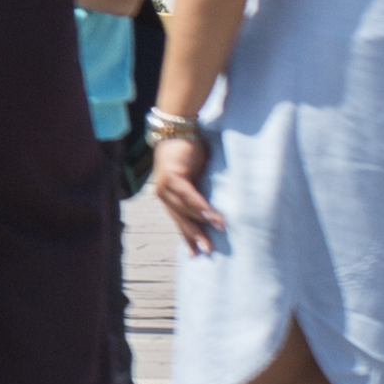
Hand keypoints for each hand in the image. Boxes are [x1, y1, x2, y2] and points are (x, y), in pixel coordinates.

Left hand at [147, 128, 218, 254]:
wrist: (178, 129)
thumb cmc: (188, 153)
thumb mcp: (194, 178)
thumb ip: (198, 193)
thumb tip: (213, 212)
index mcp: (168, 195)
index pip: (178, 220)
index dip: (187, 237)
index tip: (195, 254)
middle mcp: (163, 193)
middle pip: (180, 219)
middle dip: (195, 236)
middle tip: (208, 251)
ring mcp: (165, 185)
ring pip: (186, 209)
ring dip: (203, 220)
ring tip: (220, 230)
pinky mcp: (173, 175)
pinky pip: (189, 195)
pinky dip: (200, 205)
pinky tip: (211, 215)